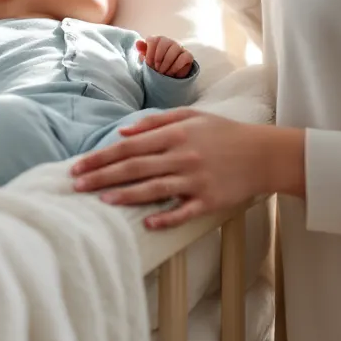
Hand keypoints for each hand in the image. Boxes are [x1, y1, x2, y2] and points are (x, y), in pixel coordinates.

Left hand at [71, 110, 283, 227]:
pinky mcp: (209, 200)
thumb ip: (155, 123)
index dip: (101, 157)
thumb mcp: (191, 117)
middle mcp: (182, 156)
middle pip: (134, 167)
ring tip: (101, 200)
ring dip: (125, 195)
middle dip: (102, 176)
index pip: (129, 146)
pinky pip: (183, 211)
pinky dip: (166, 218)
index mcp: (175, 134)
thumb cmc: (224, 133)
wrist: (263, 153)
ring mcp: (195, 179)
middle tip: (76, 186)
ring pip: (154, 188)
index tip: (78, 166)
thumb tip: (122, 132)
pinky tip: (147, 224)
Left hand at [137, 35, 194, 77]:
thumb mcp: (147, 59)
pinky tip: (171, 73)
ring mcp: (179, 47)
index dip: (150, 53)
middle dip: (158, 58)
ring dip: (167, 63)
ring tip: (163, 73)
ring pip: (175, 49)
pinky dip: (176, 66)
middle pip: (164, 42)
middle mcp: (169, 41)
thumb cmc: (156, 66)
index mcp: (157, 40)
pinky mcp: (188, 55)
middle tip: (156, 69)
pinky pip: (184, 57)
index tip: (148, 64)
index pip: (153, 40)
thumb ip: (142, 50)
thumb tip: (138, 43)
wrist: (167, 77)